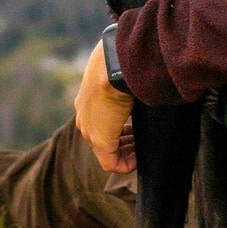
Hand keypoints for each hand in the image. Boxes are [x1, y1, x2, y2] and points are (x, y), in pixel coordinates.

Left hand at [75, 41, 135, 173]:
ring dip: (126, 152)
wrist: (113, 65)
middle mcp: (84, 117)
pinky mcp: (99, 140)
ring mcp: (89, 130)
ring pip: (107, 151)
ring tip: (141, 148)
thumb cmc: (121, 64)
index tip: (136, 129)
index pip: (102, 121)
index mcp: (87, 101)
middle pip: (103, 138)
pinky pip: (111, 163)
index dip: (120, 129)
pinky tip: (139, 158)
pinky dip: (126, 164)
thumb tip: (141, 79)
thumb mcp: (119, 74)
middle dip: (124, 142)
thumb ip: (124, 82)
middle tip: (141, 141)